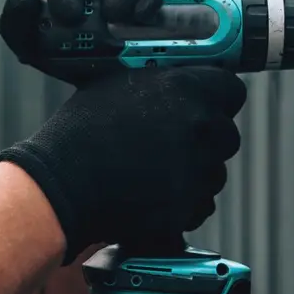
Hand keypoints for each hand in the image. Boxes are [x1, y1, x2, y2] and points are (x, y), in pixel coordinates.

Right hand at [0, 63, 245, 263]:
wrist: (60, 186)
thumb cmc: (79, 134)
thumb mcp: (116, 86)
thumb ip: (159, 84)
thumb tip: (177, 85)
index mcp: (187, 90)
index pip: (232, 90)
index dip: (218, 98)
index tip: (208, 104)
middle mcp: (200, 129)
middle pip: (226, 135)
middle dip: (206, 140)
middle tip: (174, 143)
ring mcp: (196, 172)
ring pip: (214, 173)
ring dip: (194, 173)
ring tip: (155, 173)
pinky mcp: (186, 209)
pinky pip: (199, 206)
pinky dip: (182, 205)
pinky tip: (153, 197)